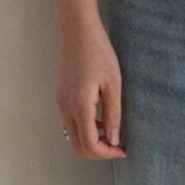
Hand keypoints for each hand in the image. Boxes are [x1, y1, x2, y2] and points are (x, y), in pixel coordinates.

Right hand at [57, 18, 126, 158]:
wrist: (78, 32)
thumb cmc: (99, 53)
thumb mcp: (113, 85)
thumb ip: (114, 115)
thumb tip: (114, 140)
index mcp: (80, 106)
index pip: (89, 144)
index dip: (107, 153)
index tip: (122, 149)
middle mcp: (66, 108)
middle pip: (77, 146)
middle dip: (98, 152)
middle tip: (117, 146)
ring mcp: (61, 103)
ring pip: (73, 136)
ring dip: (91, 141)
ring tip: (111, 132)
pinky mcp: (62, 97)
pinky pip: (71, 123)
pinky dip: (85, 129)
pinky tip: (101, 119)